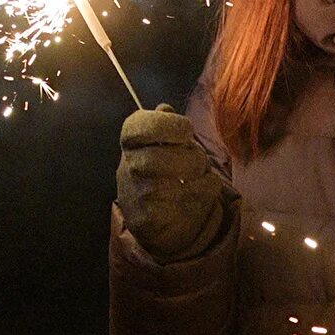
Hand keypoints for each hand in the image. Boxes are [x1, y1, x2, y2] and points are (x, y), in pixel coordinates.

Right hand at [116, 104, 224, 263]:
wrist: (158, 227)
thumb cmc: (164, 177)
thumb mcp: (159, 148)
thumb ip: (162, 127)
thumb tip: (164, 107)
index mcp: (130, 146)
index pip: (136, 126)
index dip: (165, 124)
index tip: (187, 130)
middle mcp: (127, 170)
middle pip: (160, 156)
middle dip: (190, 155)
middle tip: (196, 160)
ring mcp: (138, 197)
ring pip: (179, 177)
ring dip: (200, 172)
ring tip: (196, 175)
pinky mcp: (153, 220)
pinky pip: (194, 196)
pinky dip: (207, 190)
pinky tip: (198, 193)